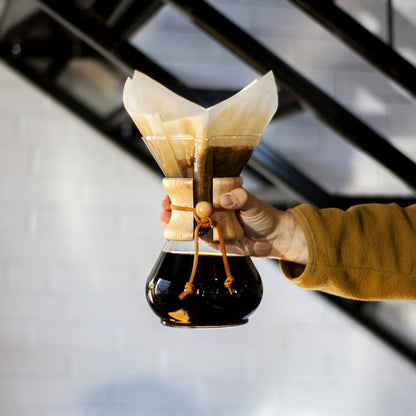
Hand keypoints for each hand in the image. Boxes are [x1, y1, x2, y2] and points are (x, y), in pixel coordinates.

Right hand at [160, 188, 306, 263]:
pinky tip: (177, 233)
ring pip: (189, 221)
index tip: (172, 189)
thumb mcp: (253, 203)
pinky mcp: (214, 240)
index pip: (198, 189)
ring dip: (175, 220)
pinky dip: (187, 235)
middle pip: (189, 205)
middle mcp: (214, 208)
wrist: (273, 239)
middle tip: (165, 207)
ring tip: (165, 219)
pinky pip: (198, 237)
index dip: (183, 188)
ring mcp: (212, 224)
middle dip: (174, 205)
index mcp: (220, 195)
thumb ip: (240, 198)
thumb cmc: (264, 216)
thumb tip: (224, 200)